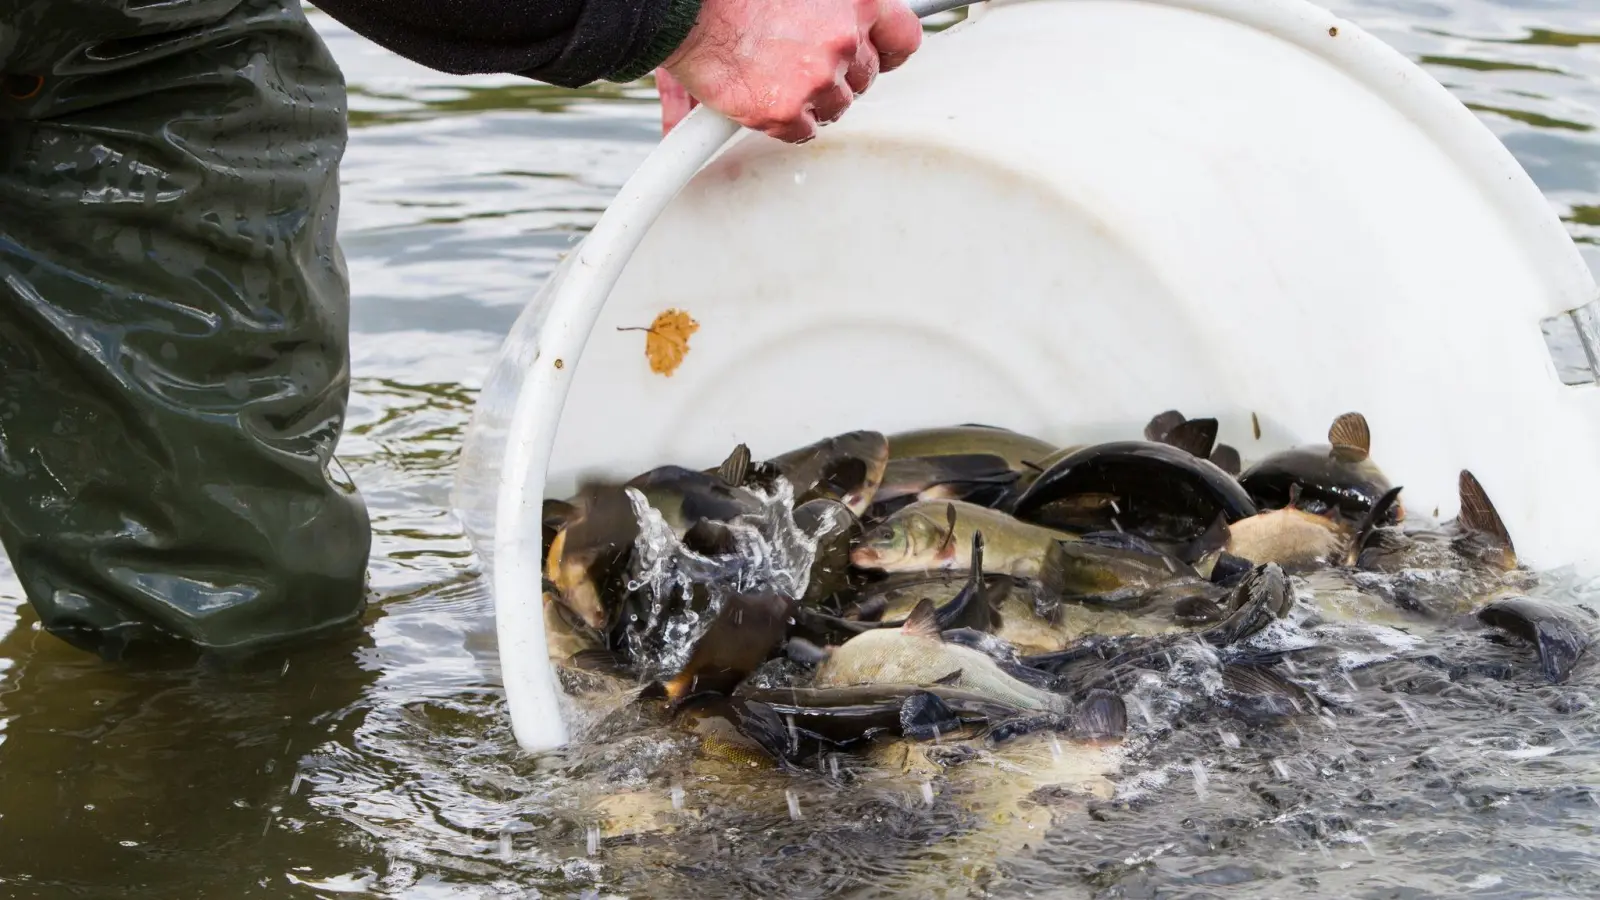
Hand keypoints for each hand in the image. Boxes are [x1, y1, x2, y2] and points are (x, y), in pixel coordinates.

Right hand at [659, 0, 922, 142]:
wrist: (684, 7)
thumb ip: (826, 10)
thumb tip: (841, 42)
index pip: (901, 38)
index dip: (884, 52)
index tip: (872, 56)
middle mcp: (845, 38)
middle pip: (864, 76)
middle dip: (837, 74)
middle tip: (800, 63)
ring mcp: (819, 78)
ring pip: (835, 106)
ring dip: (810, 99)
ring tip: (774, 76)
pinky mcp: (788, 110)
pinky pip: (803, 130)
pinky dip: (784, 120)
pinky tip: (762, 96)